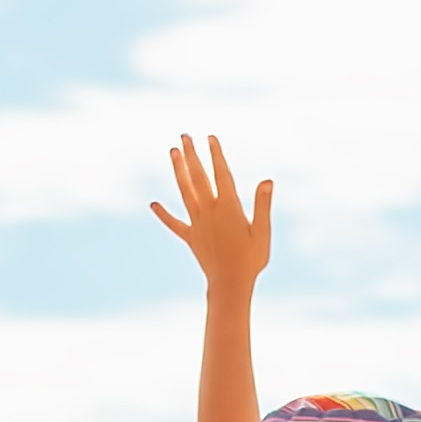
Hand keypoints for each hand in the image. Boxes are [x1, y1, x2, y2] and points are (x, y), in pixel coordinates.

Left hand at [149, 134, 272, 289]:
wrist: (230, 284)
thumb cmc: (251, 260)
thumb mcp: (263, 232)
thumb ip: (263, 205)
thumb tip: (267, 180)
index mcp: (228, 208)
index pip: (221, 175)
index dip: (216, 155)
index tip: (210, 138)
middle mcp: (209, 212)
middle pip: (198, 178)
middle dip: (191, 156)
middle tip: (185, 137)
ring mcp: (197, 224)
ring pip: (185, 192)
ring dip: (178, 171)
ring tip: (172, 153)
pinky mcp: (191, 237)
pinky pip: (174, 223)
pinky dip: (163, 214)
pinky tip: (153, 204)